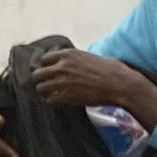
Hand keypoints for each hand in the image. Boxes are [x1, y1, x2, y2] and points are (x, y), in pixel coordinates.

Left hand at [28, 50, 156, 125]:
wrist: (119, 84)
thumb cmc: (111, 69)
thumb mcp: (91, 56)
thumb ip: (77, 59)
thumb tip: (74, 62)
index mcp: (68, 54)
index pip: (44, 59)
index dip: (46, 67)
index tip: (50, 72)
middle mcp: (61, 66)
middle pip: (37, 74)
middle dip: (41, 80)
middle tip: (46, 85)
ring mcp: (62, 82)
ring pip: (40, 88)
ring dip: (45, 92)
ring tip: (51, 95)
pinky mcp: (66, 97)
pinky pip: (50, 100)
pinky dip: (53, 101)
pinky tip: (59, 102)